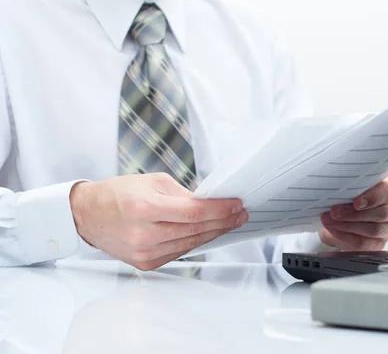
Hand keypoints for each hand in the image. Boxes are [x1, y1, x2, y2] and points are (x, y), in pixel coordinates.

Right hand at [70, 173, 247, 269]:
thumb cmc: (118, 194)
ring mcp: (145, 253)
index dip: (220, 210)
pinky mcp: (146, 264)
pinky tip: (208, 233)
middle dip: (223, 221)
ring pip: (191, 244)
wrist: (89, 216)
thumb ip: (183, 194)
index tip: (236, 205)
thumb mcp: (152, 182)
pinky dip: (196, 242)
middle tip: (240, 214)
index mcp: (144, 208)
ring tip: (230, 222)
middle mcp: (144, 234)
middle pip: (196, 230)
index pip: (194, 212)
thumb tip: (211, 203)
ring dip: (214, 233)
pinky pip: (180, 252)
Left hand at [319, 178, 387, 250]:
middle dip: (354, 214)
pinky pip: (364, 243)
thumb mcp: (351, 185)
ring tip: (329, 220)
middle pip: (382, 213)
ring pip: (374, 230)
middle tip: (334, 212)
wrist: (342, 213)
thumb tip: (335, 189)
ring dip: (347, 225)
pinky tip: (334, 230)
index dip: (373, 197)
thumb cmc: (350, 194)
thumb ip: (349, 184)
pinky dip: (345, 237)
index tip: (356, 202)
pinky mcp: (379, 243)